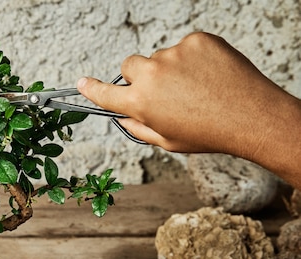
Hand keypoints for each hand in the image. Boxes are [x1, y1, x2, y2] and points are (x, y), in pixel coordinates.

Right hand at [77, 32, 300, 188]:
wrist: (252, 117)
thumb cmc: (209, 134)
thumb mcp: (168, 142)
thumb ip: (138, 129)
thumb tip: (123, 118)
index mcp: (140, 104)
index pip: (104, 94)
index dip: (91, 89)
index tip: (82, 83)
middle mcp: (151, 76)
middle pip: (129, 66)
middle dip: (139, 77)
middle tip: (161, 91)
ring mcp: (173, 55)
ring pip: (159, 57)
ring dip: (169, 69)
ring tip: (195, 87)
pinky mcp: (196, 41)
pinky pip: (184, 47)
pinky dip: (192, 58)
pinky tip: (208, 75)